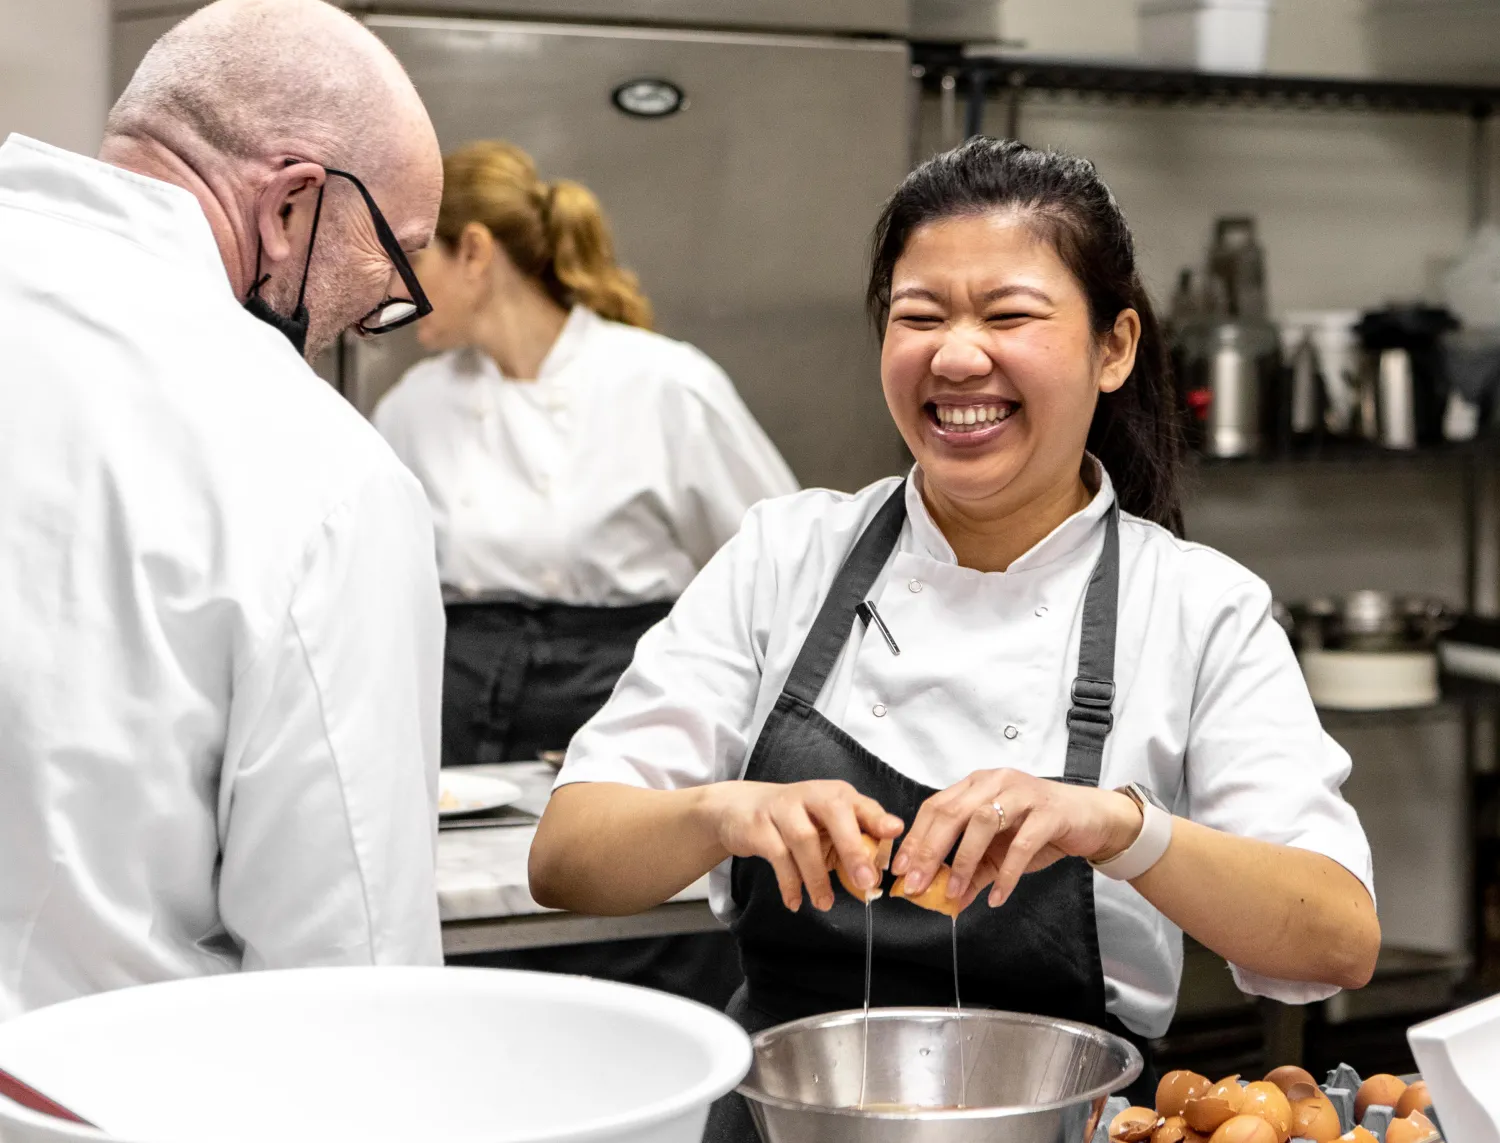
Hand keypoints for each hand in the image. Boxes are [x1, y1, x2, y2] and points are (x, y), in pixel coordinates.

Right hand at [703, 780, 903, 911]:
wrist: (741, 809)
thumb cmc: (797, 821)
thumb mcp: (827, 828)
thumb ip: (852, 845)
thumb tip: (876, 876)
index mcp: (836, 795)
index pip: (861, 804)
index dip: (878, 817)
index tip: (895, 831)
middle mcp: (812, 794)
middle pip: (835, 813)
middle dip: (852, 848)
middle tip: (866, 882)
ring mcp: (783, 807)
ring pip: (804, 838)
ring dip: (817, 875)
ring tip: (825, 904)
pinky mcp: (760, 825)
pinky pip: (778, 856)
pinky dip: (789, 882)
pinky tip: (796, 901)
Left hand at [890, 770, 1142, 908]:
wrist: (1092, 818)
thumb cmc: (1040, 828)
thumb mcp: (1000, 851)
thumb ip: (974, 872)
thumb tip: (947, 901)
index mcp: (976, 785)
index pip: (935, 807)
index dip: (915, 838)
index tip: (901, 869)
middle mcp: (995, 782)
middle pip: (951, 813)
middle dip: (930, 851)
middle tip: (917, 884)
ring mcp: (1022, 793)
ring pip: (982, 822)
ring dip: (964, 861)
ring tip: (954, 892)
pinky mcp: (1049, 811)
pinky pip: (1021, 844)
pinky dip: (1006, 873)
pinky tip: (997, 895)